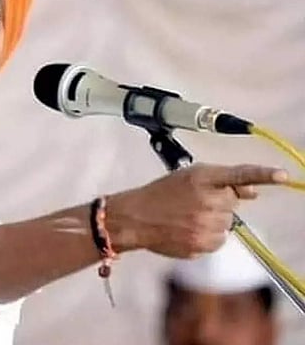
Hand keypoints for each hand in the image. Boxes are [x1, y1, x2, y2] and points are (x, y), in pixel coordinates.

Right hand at [105, 163, 287, 257]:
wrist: (135, 218)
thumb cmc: (160, 194)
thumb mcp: (188, 177)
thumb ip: (222, 181)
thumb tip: (254, 193)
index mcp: (201, 178)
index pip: (238, 174)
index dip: (262, 174)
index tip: (283, 176)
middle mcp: (205, 201)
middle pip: (232, 202)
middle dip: (219, 201)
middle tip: (194, 201)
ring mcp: (204, 225)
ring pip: (227, 224)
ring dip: (213, 220)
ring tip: (187, 216)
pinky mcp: (201, 245)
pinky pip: (218, 241)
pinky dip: (207, 236)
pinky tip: (187, 229)